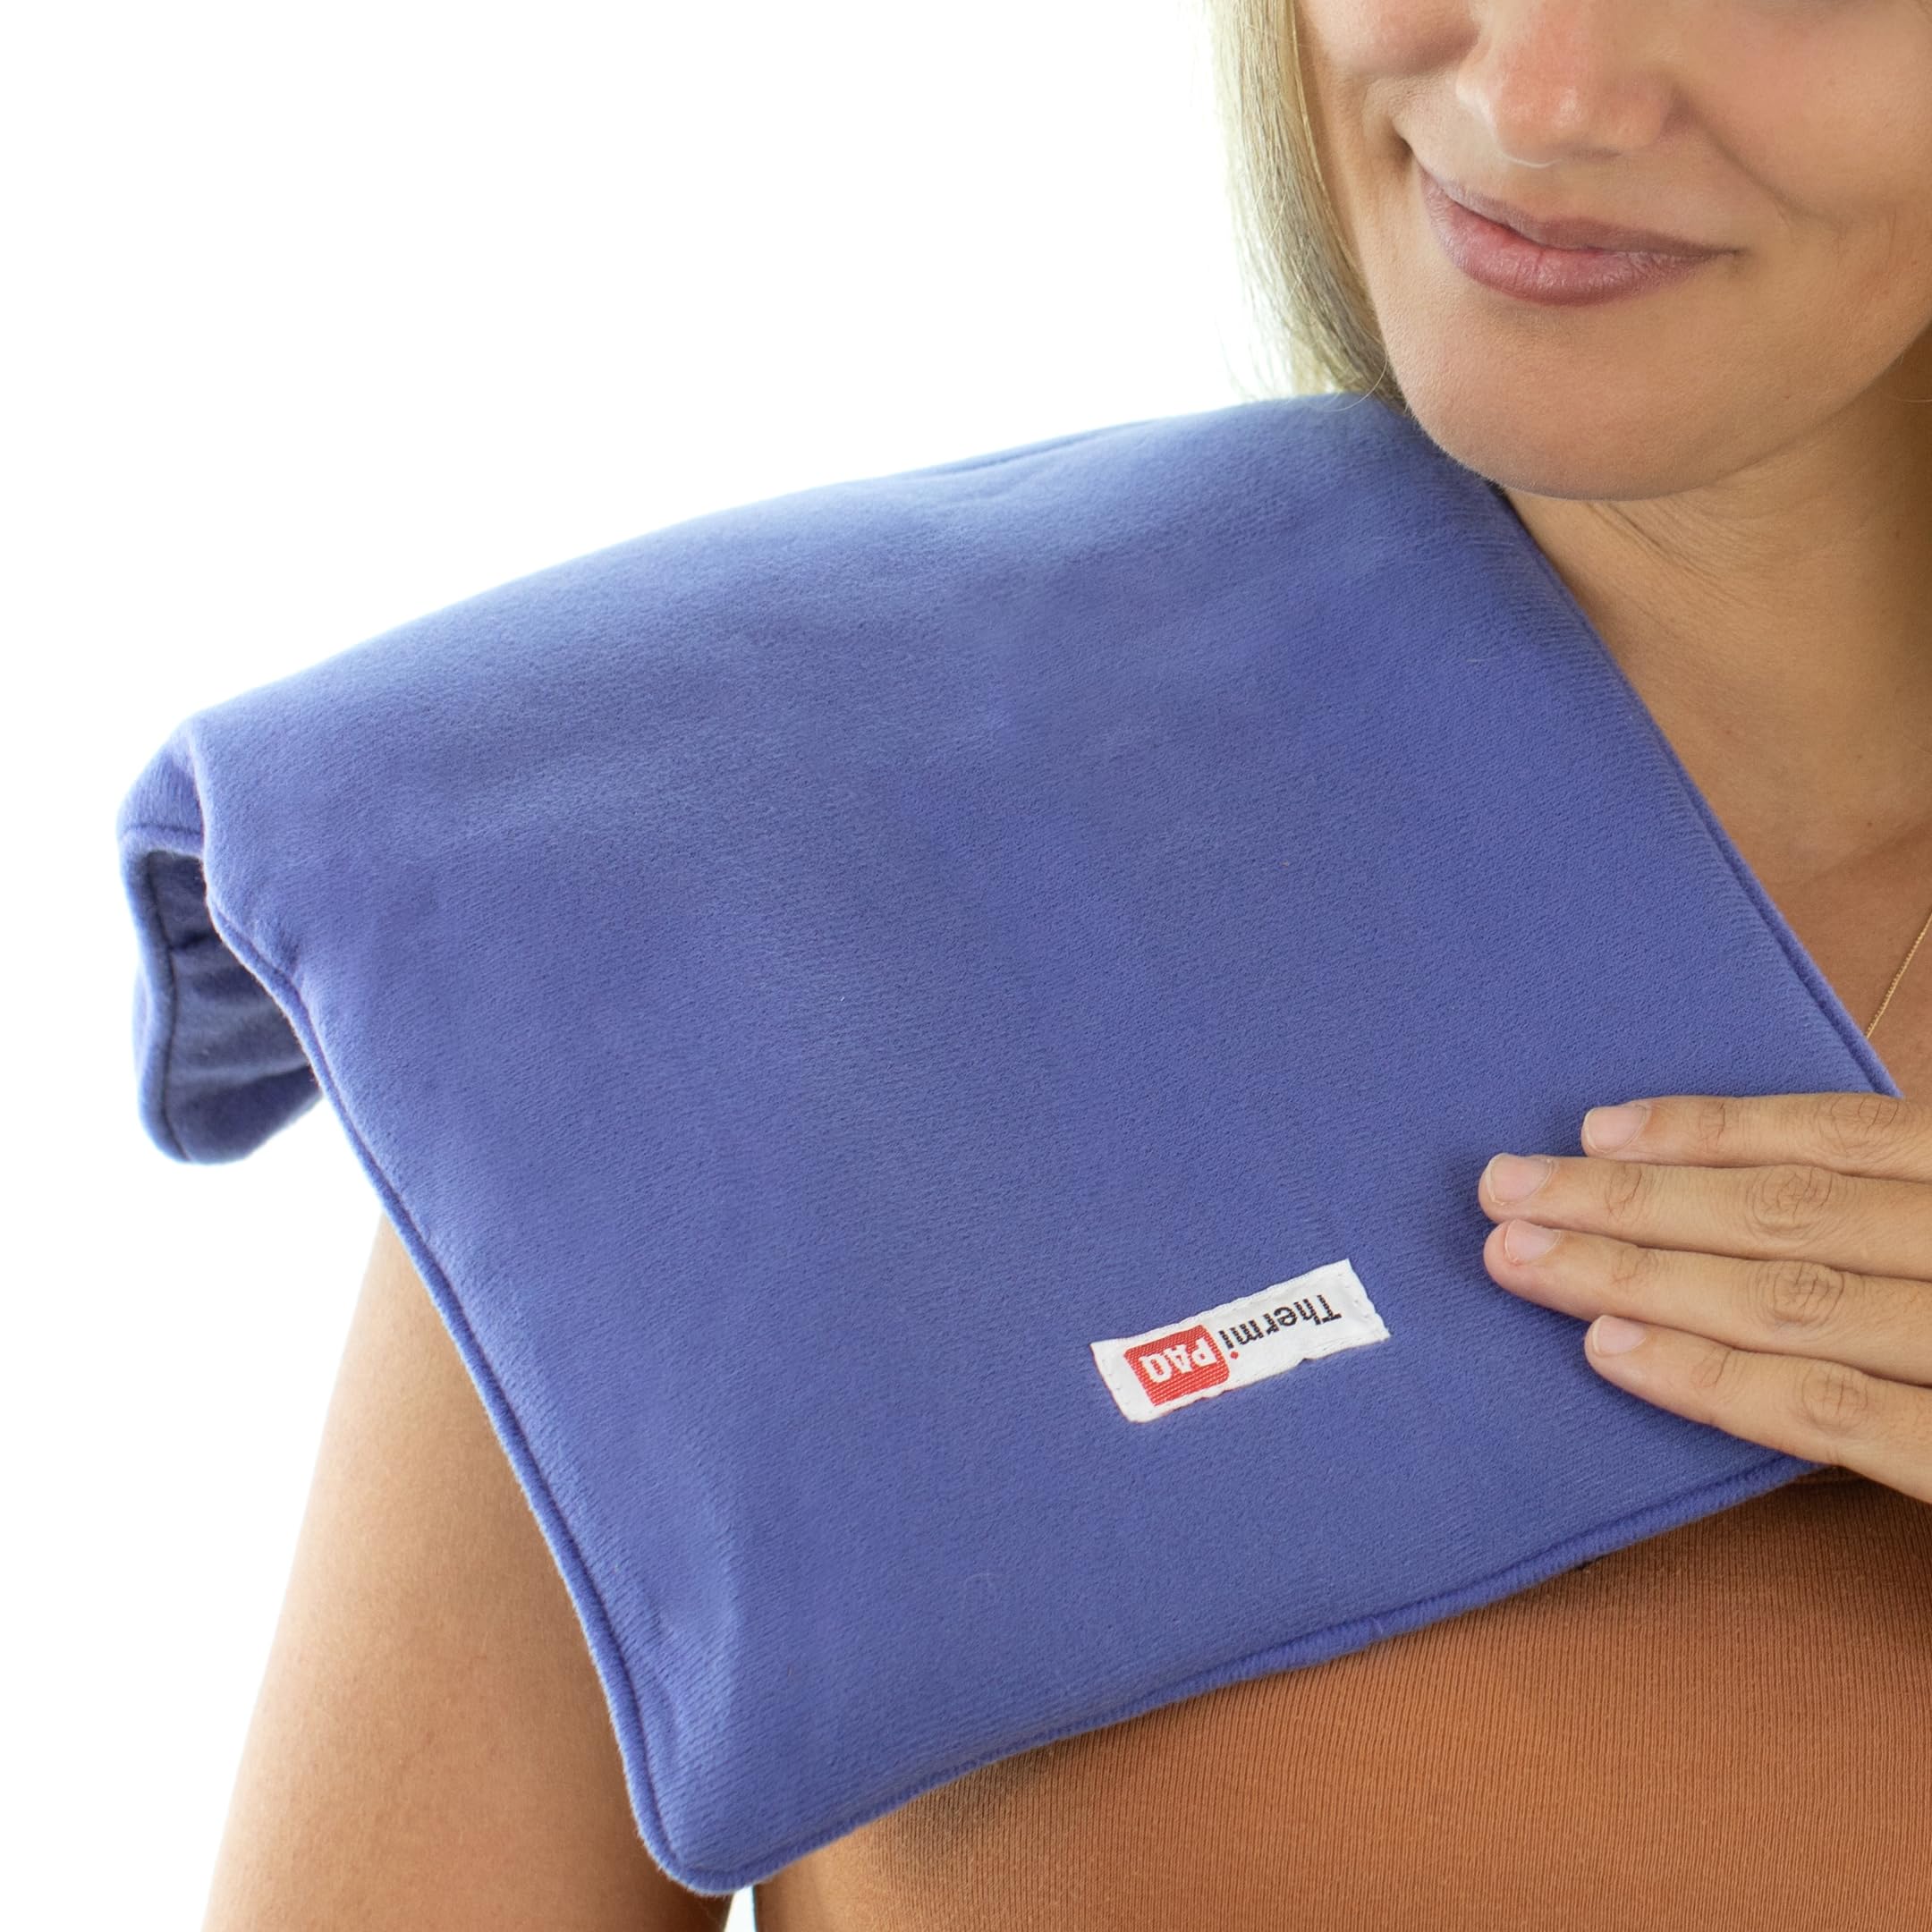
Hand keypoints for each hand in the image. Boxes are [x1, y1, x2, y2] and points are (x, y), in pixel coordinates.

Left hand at [1476, 1091, 1931, 1505]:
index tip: (1593, 1132)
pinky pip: (1829, 1410)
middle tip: (1503, 1190)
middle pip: (1784, 1211)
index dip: (1708, 1132)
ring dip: (1634, 1274)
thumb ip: (1890, 1226)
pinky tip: (1609, 1350)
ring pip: (1784, 1299)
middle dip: (1628, 1199)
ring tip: (1521, 1256)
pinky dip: (1713, 1375)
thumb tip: (1728, 1204)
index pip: (1839, 1137)